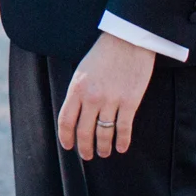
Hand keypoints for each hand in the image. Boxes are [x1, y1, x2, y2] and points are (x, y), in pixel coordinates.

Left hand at [56, 32, 156, 160]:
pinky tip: (121, 147)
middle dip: (84, 147)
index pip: (66, 121)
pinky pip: (124, 128)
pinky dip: (122, 141)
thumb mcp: (82, 71)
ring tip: (104, 153)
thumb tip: (76, 114)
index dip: (66, 137)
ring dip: (103, 147)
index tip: (68, 146)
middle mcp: (92, 98)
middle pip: (84, 131)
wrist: (128, 40)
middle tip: (87, 155)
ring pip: (104, 133)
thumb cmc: (103, 53)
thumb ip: (78, 92)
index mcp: (76, 89)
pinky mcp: (130, 102)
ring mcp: (111, 101)